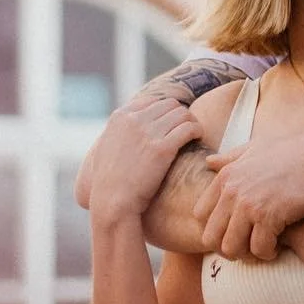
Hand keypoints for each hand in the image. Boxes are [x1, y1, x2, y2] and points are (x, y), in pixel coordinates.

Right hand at [86, 96, 202, 224]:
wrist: (111, 202)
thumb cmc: (109, 183)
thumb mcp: (105, 149)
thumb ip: (117, 134)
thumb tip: (124, 129)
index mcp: (119, 117)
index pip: (152, 101)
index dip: (166, 112)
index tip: (172, 124)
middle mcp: (133, 120)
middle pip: (170, 105)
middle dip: (181, 116)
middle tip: (187, 130)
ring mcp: (147, 132)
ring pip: (182, 113)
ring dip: (192, 122)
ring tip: (194, 135)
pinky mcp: (161, 148)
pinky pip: (188, 128)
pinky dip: (197, 131)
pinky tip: (198, 139)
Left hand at [194, 129, 303, 259]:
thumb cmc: (291, 152)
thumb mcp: (255, 148)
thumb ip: (230, 158)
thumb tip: (209, 162)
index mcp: (225, 176)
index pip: (200, 215)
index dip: (214, 230)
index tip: (233, 233)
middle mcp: (232, 191)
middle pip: (210, 238)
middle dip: (227, 248)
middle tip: (246, 249)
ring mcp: (249, 205)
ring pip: (231, 248)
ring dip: (246, 255)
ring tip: (261, 250)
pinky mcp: (269, 216)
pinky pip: (259, 249)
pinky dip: (268, 253)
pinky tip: (277, 248)